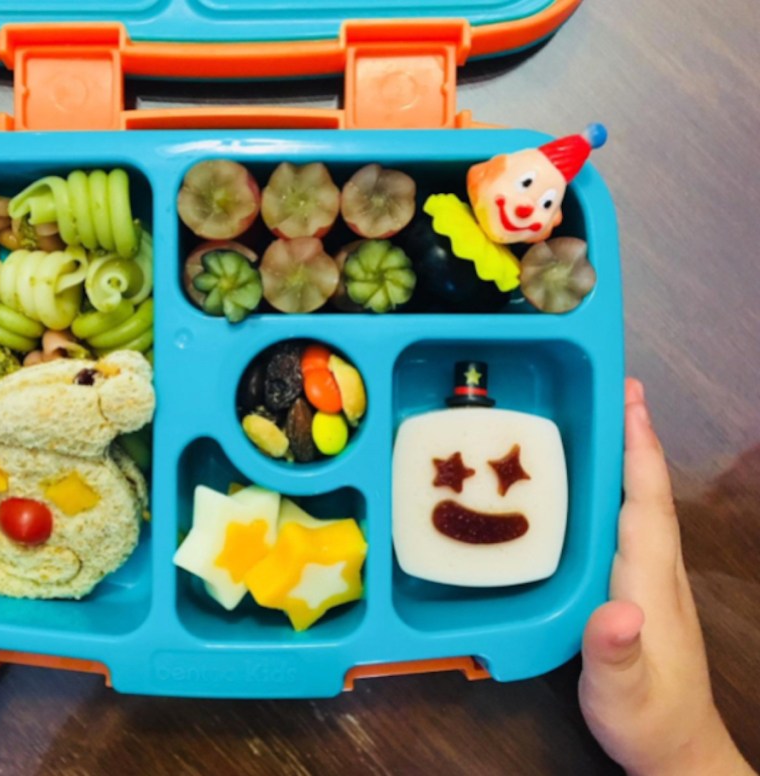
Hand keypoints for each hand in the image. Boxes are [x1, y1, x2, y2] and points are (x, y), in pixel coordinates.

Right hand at [579, 380, 753, 774]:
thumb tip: (618, 609)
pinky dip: (618, 490)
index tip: (631, 401)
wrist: (675, 747)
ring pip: (641, 503)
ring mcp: (651, 578)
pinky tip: (595, 485)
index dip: (639, 451)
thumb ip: (615, 651)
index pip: (647, 505)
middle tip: (618, 387)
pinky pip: (628, 524)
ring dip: (630, 456)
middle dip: (637, 436)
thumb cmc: (646, 718)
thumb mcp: (621, 693)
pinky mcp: (639, 588)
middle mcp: (656, 569)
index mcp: (650, 582)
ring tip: (607, 417)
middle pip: (648, 491)